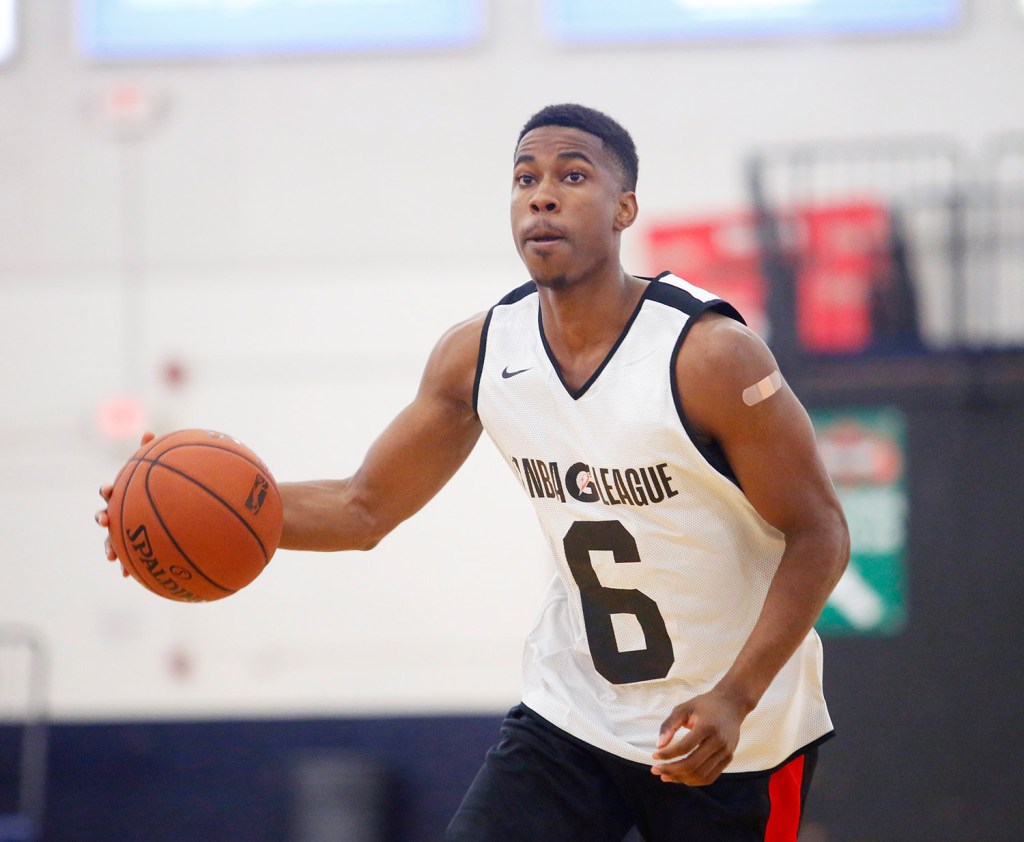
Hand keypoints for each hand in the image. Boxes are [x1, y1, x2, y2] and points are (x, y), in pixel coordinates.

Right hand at [95, 432, 154, 575]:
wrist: (168, 513)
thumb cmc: (158, 488)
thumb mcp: (155, 472)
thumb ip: (151, 454)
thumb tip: (148, 431)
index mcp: (124, 495)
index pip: (111, 491)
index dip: (108, 490)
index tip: (109, 489)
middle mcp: (120, 513)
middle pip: (106, 515)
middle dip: (103, 518)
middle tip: (105, 520)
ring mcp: (124, 531)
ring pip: (112, 540)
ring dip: (109, 547)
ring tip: (111, 556)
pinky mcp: (134, 548)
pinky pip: (129, 558)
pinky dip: (127, 567)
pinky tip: (127, 577)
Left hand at [650, 688, 748, 785]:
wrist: (732, 704)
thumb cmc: (704, 705)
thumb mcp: (684, 708)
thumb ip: (669, 725)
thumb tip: (658, 746)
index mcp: (707, 726)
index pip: (684, 747)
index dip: (667, 754)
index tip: (654, 756)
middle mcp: (718, 741)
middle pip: (692, 764)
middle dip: (671, 770)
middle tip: (655, 770)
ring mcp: (725, 752)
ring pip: (701, 774)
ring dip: (680, 778)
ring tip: (665, 776)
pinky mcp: (728, 758)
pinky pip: (710, 777)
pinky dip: (693, 780)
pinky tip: (680, 777)